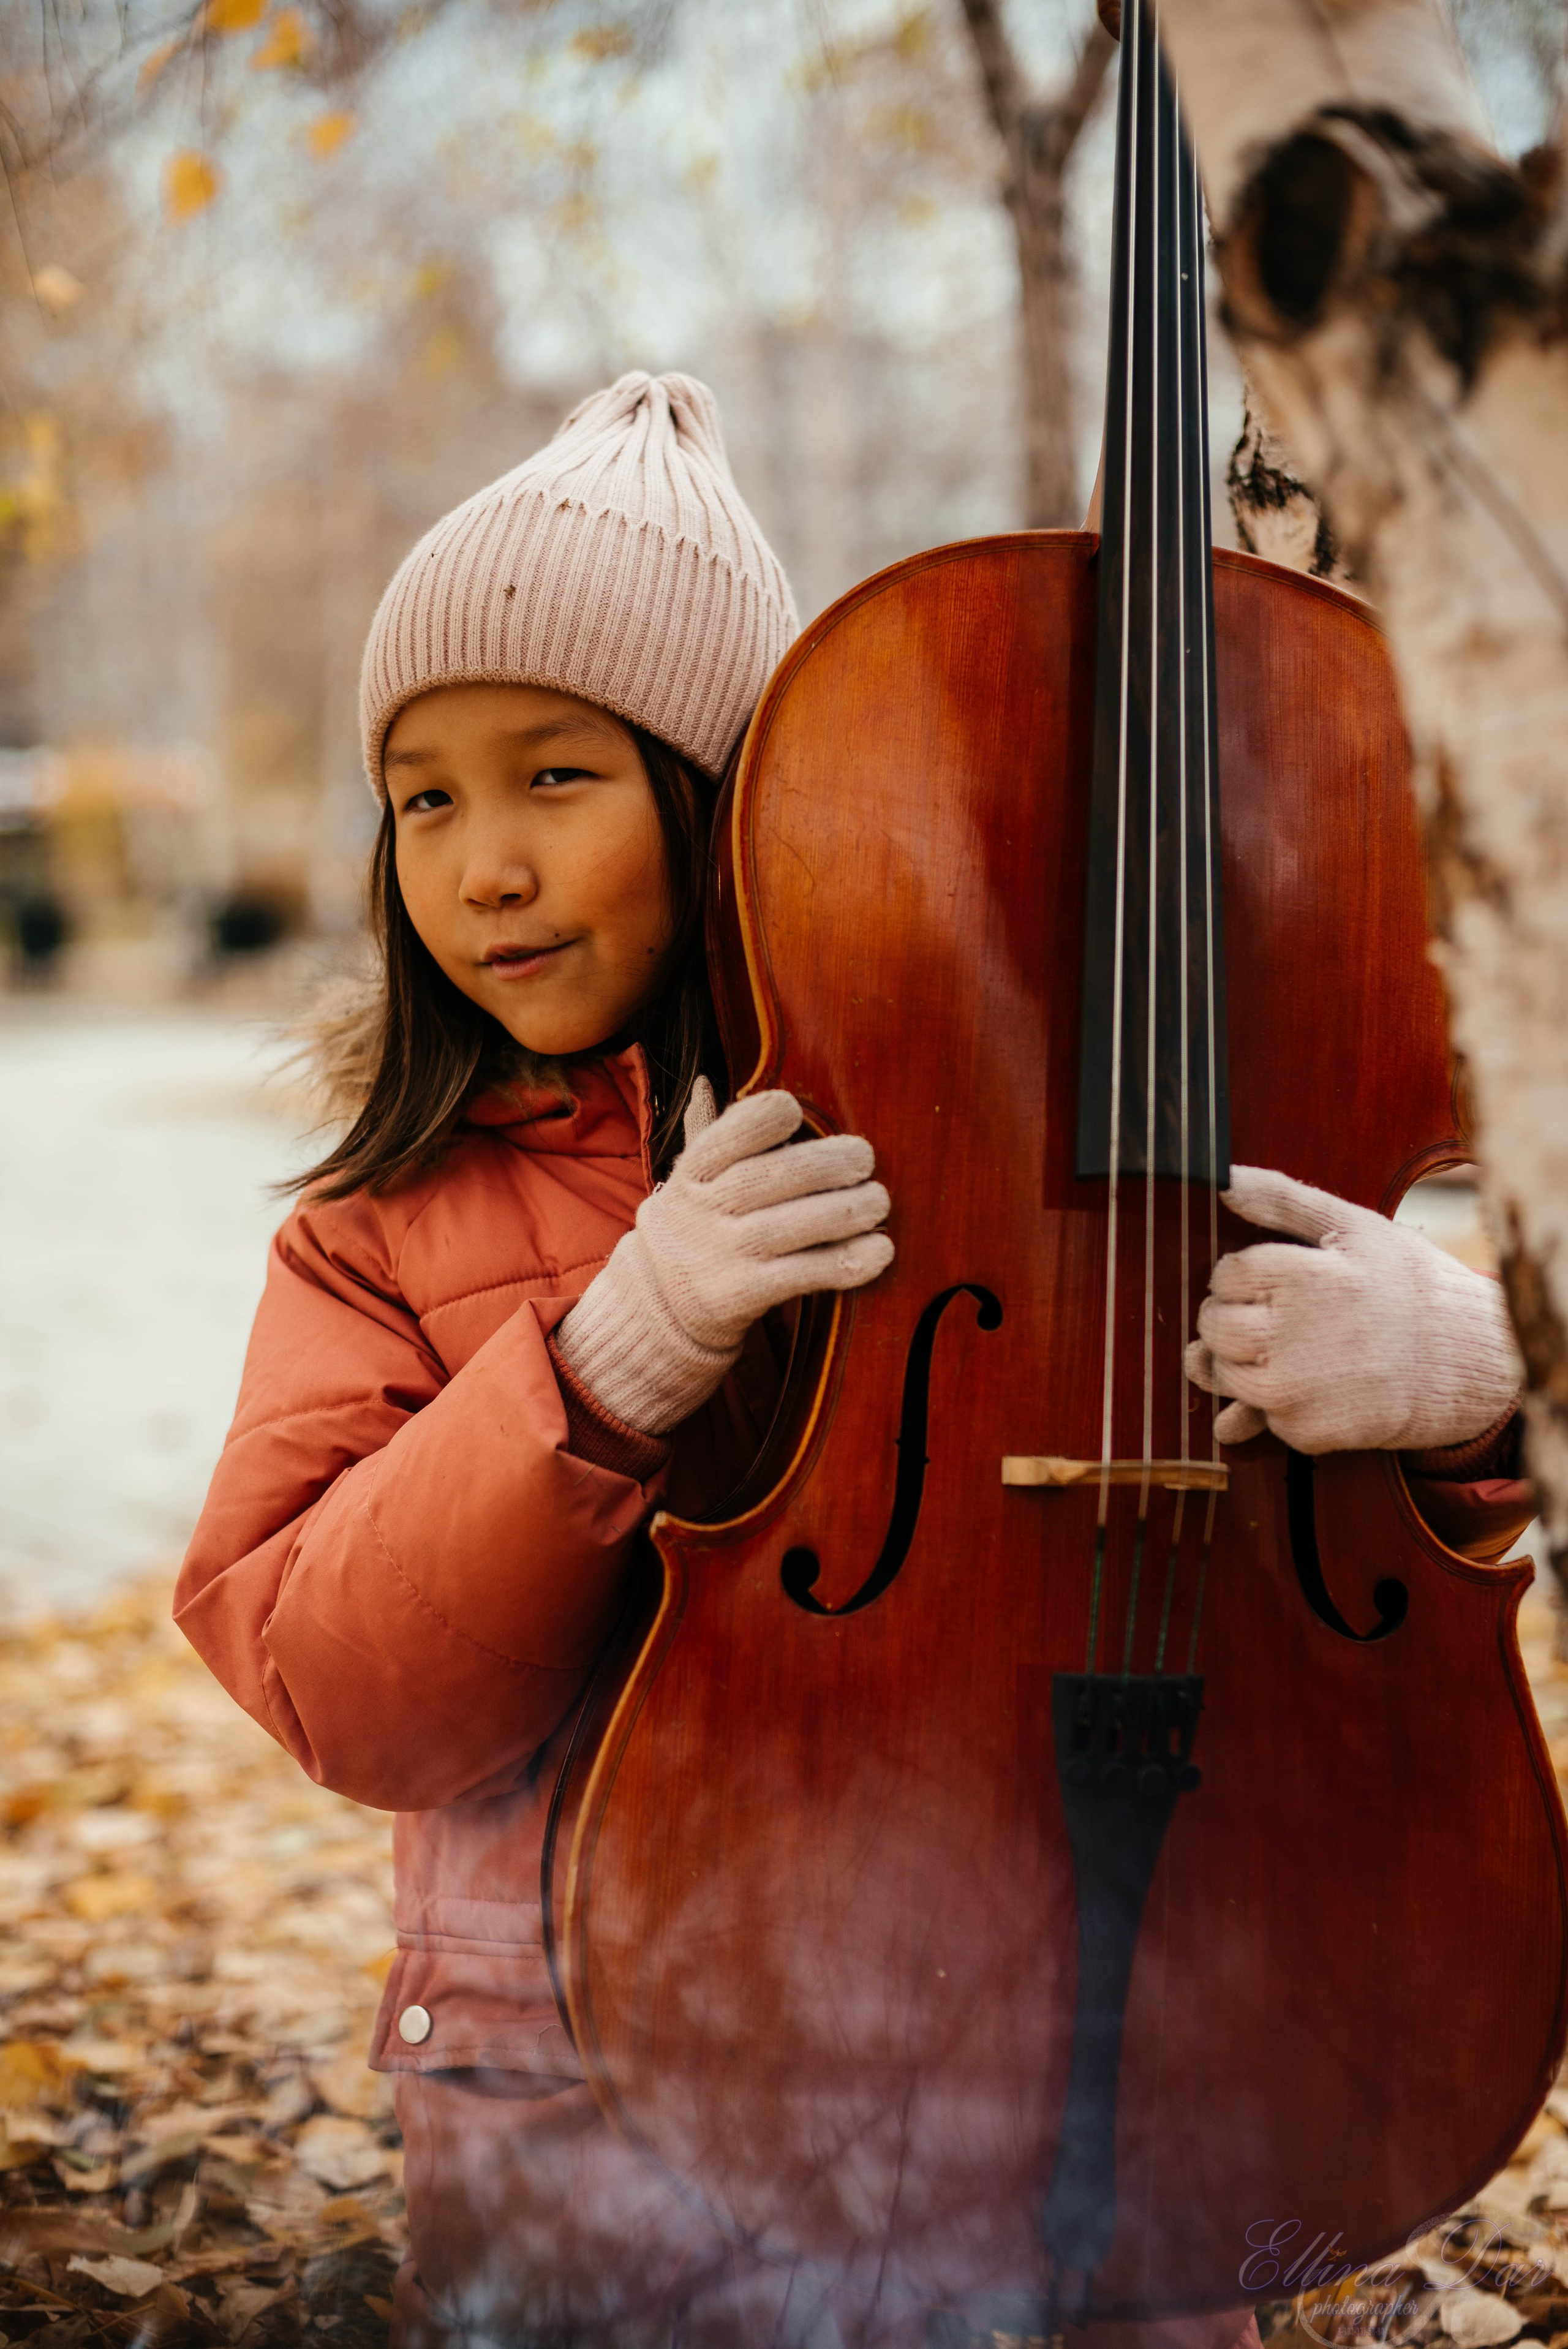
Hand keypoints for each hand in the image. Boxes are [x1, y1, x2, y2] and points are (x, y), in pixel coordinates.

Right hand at [554, 1080, 892, 1434]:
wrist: (662, 1302)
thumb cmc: (700, 1222)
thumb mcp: (693, 1179)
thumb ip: (715, 1137)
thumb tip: (704, 1083)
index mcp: (692, 1172)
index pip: (726, 1136)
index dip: (762, 1119)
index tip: (795, 1112)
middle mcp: (702, 1211)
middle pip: (768, 1178)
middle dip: (826, 1164)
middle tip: (865, 1160)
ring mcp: (722, 1255)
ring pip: (790, 1226)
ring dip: (846, 1212)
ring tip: (878, 1202)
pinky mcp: (743, 1295)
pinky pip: (802, 1275)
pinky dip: (846, 1262)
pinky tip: (879, 1250)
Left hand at [1183, 1165, 1519, 1454]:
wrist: (1468, 1362)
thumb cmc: (1412, 1287)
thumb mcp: (1355, 1227)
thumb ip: (1282, 1200)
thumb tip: (1224, 1178)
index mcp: (1294, 1276)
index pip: (1224, 1275)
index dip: (1247, 1276)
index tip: (1278, 1281)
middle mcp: (1283, 1334)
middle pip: (1213, 1324)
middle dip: (1235, 1317)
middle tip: (1282, 1317)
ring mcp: (1291, 1388)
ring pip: (1220, 1372)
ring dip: (1242, 1360)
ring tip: (1291, 1349)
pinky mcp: (1302, 1431)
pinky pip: (1255, 1414)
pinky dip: (1272, 1402)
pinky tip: (1313, 1383)